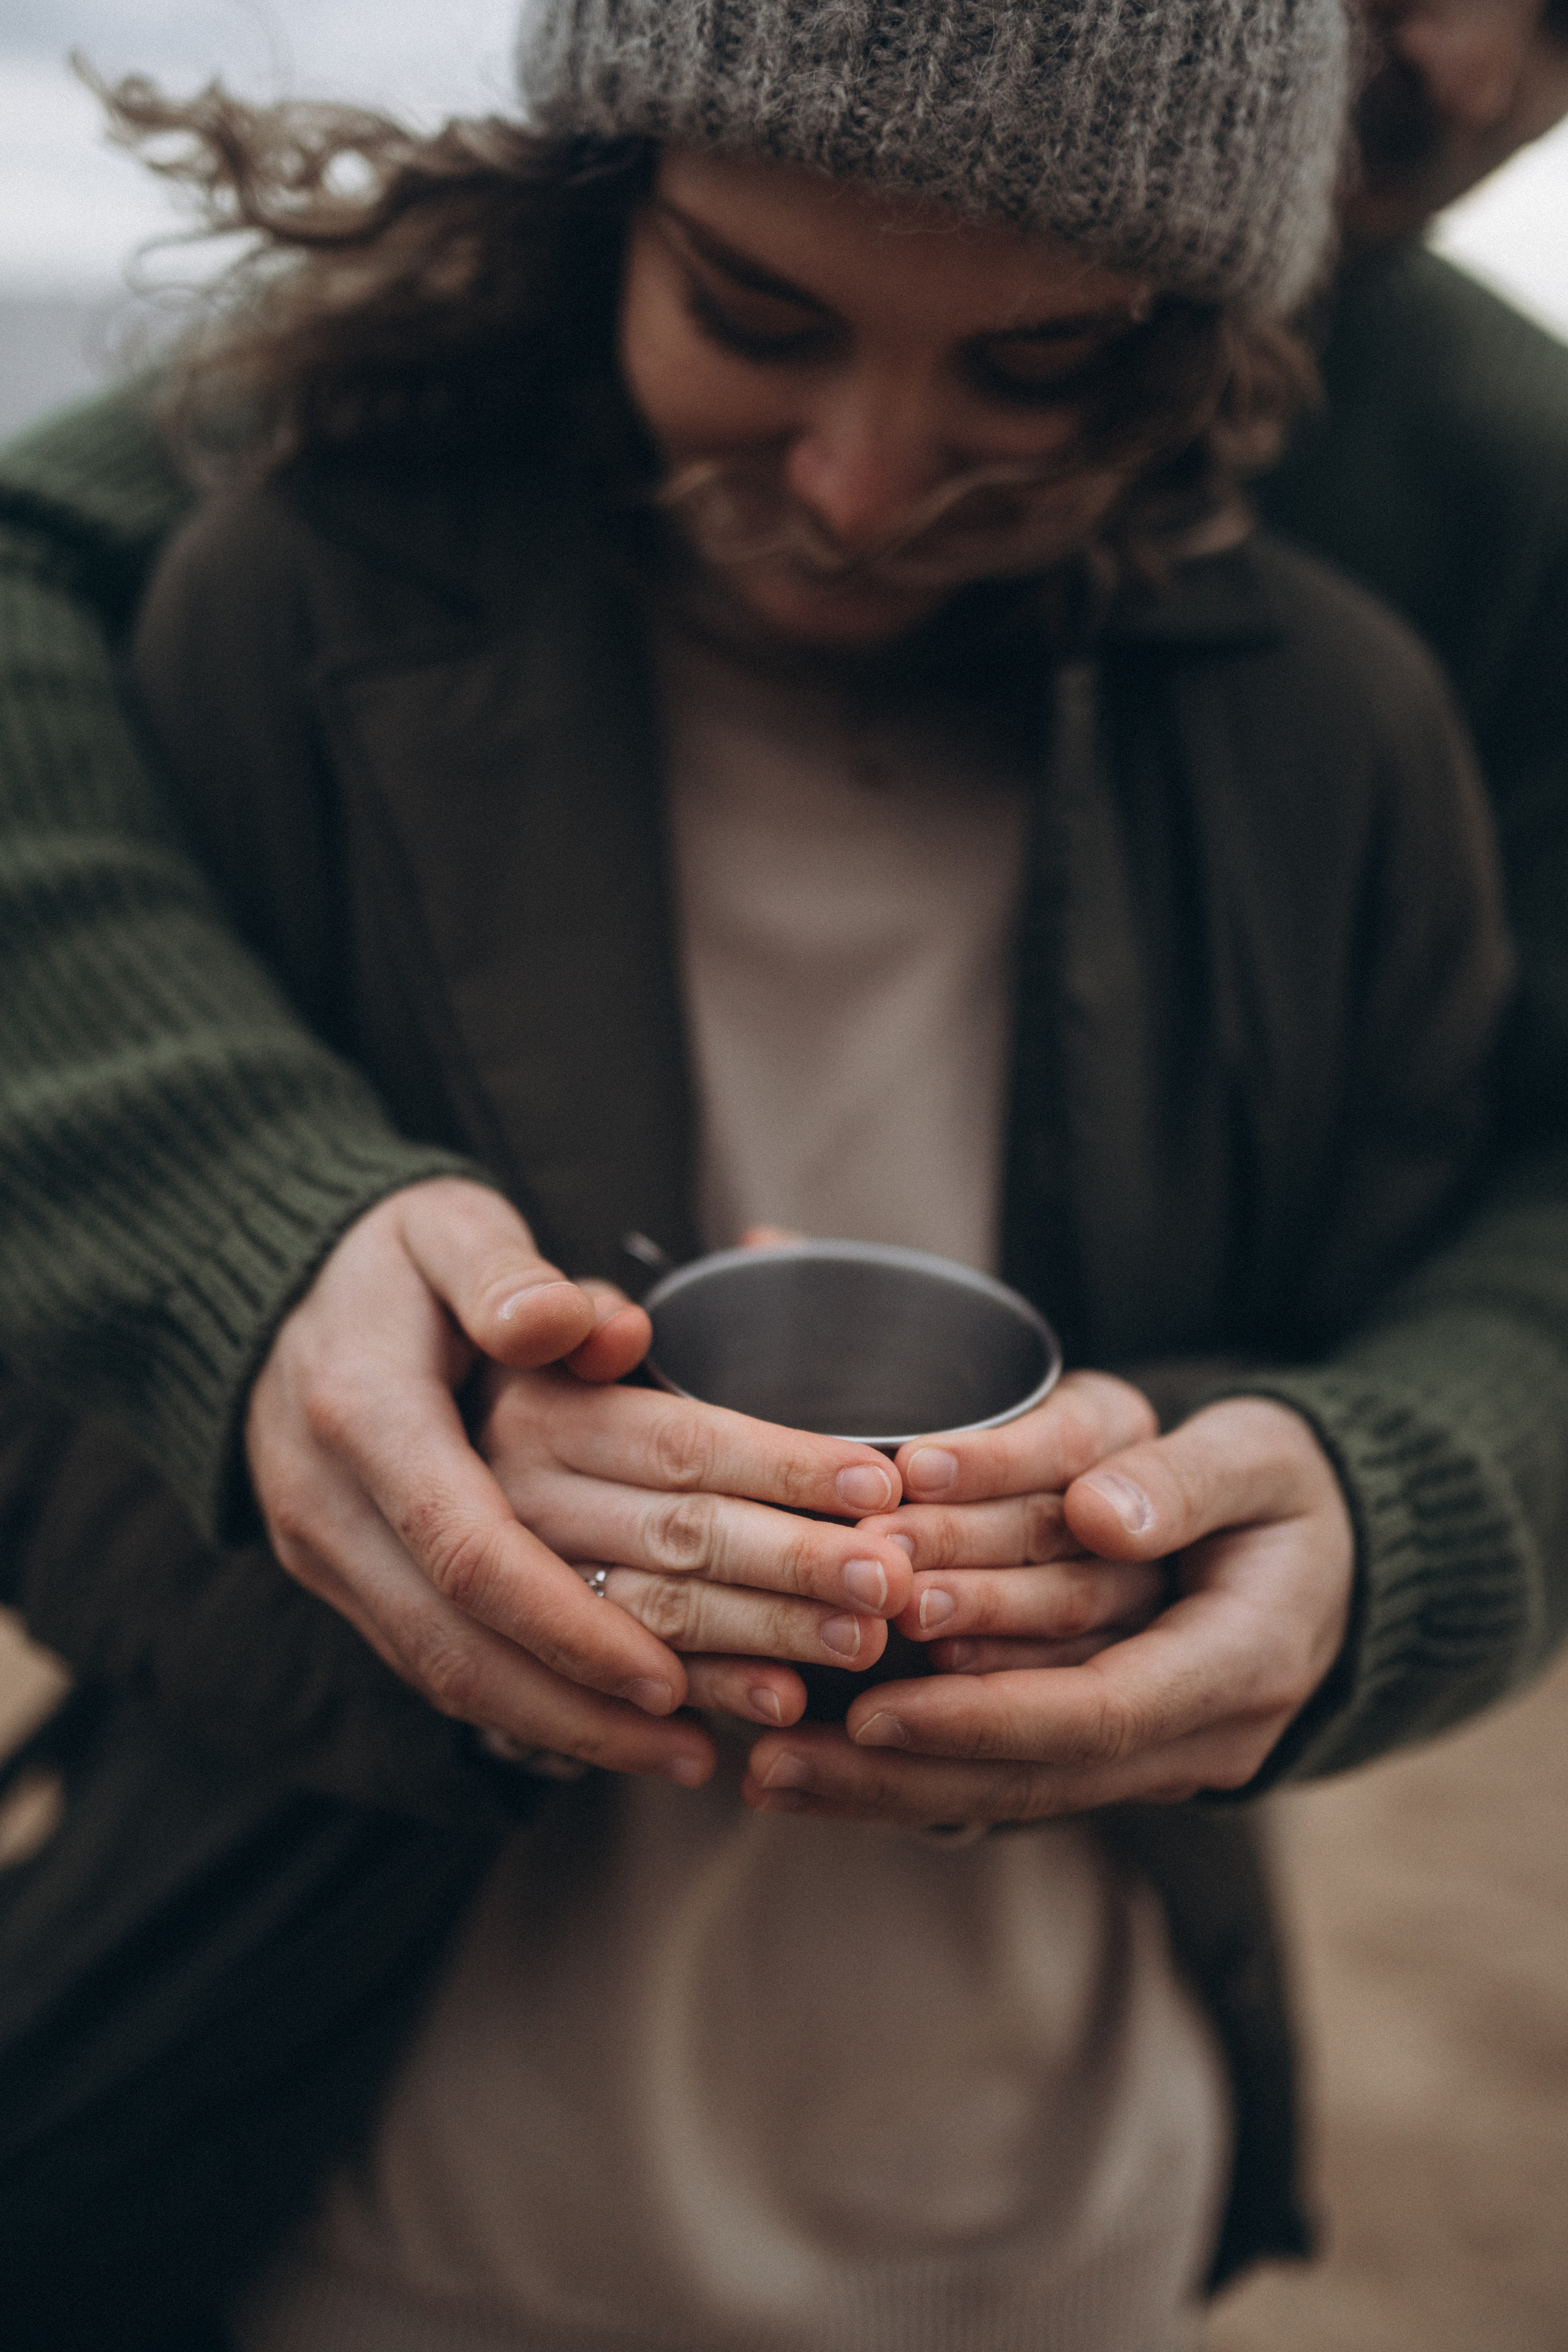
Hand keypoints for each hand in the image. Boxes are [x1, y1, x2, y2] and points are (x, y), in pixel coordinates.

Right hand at [246, 1179, 907, 1785]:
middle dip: (613, 1688)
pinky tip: (622, 1733)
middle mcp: (335, 1505)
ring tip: (699, 1757)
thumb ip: (508, 1275)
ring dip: (577, 1728)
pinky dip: (534, 1708)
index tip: (677, 1677)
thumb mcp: (446, 1225)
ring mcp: (336, 1557)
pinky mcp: (355, 1586)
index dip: (574, 1621)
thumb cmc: (391, 1256)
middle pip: (477, 1635)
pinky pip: (443, 1669)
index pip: (473, 1549)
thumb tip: (596, 1328)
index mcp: (365, 1414)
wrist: (279, 1293)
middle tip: (768, 1708)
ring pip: (454, 1677)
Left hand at [741, 1395, 1355, 1823]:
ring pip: (1009, 1788)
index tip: (875, 1710)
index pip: (1099, 1708)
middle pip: (1034, 1769)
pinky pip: (1005, 1775)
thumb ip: (1185, 1480)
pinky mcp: (1104, 1749)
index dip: (983, 1716)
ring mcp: (1152, 1756)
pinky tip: (818, 1768)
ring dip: (887, 1785)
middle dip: (901, 1767)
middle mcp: (1199, 1733)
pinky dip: (911, 1774)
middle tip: (776, 1751)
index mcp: (1244, 1661)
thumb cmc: (1287, 1490)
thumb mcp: (1263, 1456)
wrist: (1332, 1555)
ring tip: (769, 1768)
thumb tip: (1101, 1516)